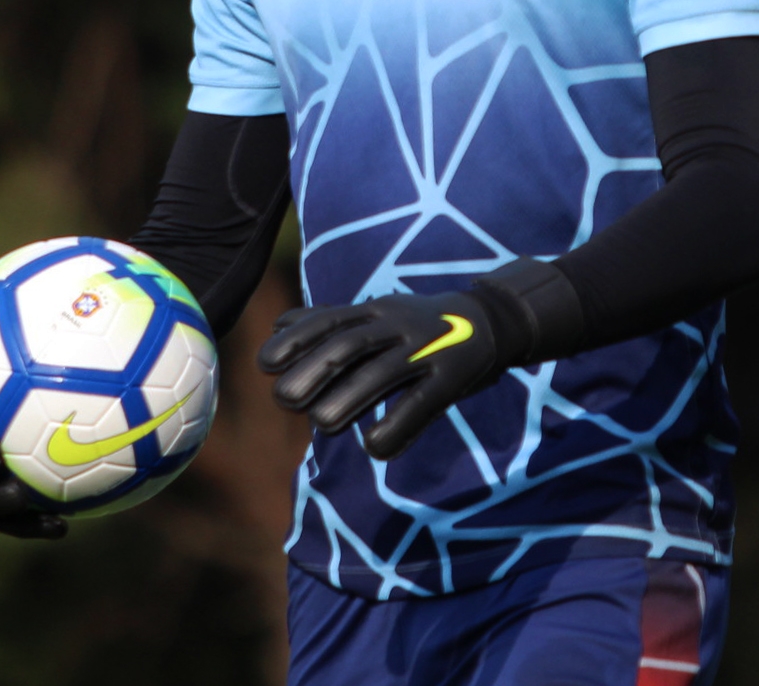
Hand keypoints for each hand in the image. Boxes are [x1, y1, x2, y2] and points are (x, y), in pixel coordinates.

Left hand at [258, 290, 505, 459]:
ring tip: (322, 425)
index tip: (264, 364)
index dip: (295, 341)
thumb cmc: (421, 324)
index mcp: (375, 311)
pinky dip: (397, 425)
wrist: (494, 320)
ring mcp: (427, 349)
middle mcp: (398, 325)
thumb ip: (330, 321)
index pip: (329, 320)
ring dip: (348, 399)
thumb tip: (276, 326)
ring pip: (383, 373)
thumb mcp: (377, 313)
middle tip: (284, 400)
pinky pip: (422, 402)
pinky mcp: (453, 377)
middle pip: (350, 346)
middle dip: (313, 371)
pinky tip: (373, 447)